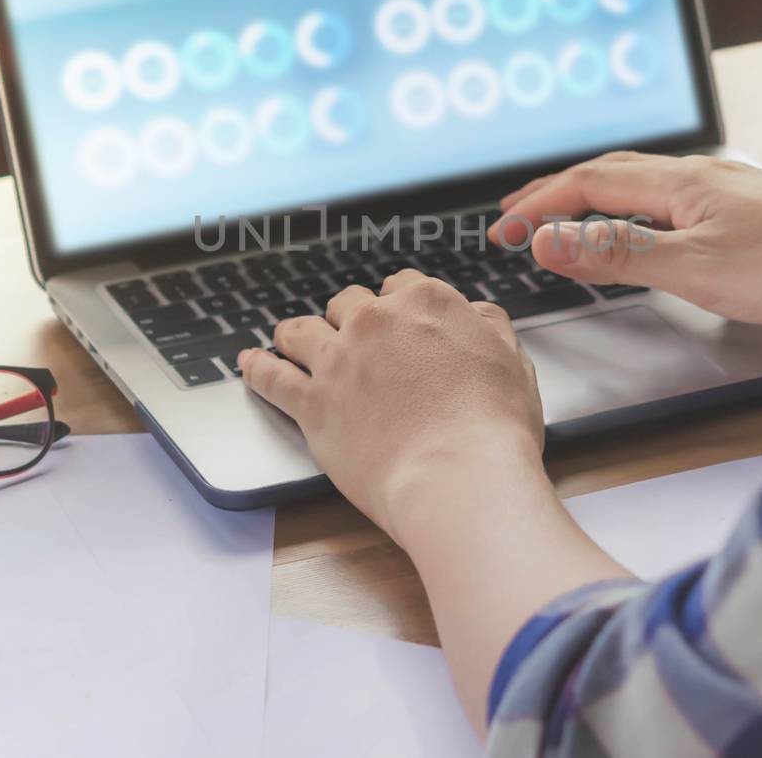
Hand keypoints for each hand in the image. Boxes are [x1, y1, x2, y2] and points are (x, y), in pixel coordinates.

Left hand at [238, 270, 545, 538]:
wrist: (459, 477)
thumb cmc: (494, 429)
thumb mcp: (513, 361)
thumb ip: (488, 327)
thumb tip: (474, 313)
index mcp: (427, 303)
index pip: (401, 285)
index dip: (397, 304)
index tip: (395, 320)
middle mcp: (376, 321)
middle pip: (349, 304)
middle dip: (350, 318)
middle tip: (352, 340)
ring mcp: (338, 360)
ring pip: (302, 330)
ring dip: (297, 334)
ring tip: (289, 340)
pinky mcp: (312, 403)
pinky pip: (272, 376)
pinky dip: (256, 368)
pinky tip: (248, 364)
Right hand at [491, 153, 761, 325]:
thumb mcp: (695, 268)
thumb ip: (618, 255)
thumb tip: (549, 241)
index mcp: (682, 183)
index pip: (589, 183)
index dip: (540, 206)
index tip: (502, 230)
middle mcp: (702, 178)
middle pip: (611, 174)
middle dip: (557, 192)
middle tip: (517, 212)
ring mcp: (726, 193)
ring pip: (641, 185)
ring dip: (593, 198)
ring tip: (565, 217)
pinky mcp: (747, 213)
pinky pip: (670, 201)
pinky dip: (632, 212)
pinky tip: (642, 230)